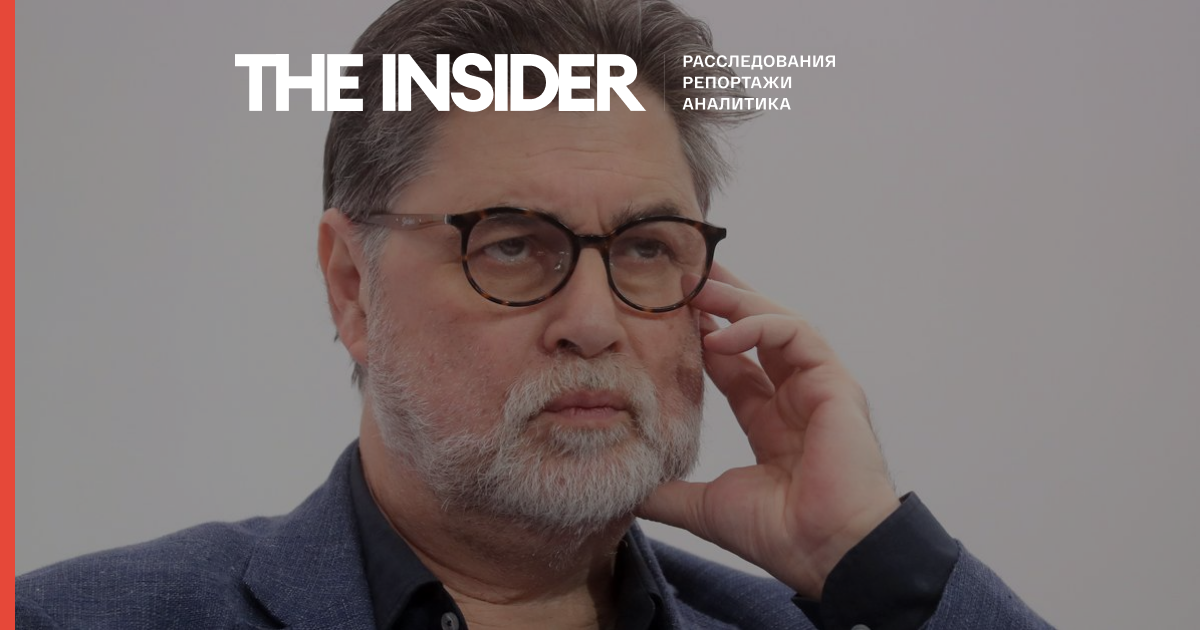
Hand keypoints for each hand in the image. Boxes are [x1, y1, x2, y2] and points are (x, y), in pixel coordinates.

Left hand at [637, 264, 900, 598]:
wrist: (828, 555)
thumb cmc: (781, 535)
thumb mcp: (706, 507)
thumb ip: (669, 495)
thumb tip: (628, 495)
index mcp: (770, 421)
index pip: (733, 363)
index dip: (700, 336)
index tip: (664, 314)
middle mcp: (796, 397)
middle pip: (757, 329)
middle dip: (720, 300)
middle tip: (681, 277)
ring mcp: (819, 387)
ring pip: (778, 321)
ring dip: (736, 301)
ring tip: (694, 288)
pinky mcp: (835, 383)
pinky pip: (796, 334)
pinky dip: (758, 326)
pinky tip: (719, 335)